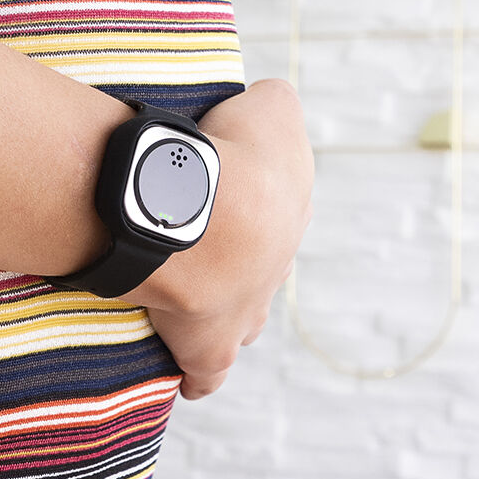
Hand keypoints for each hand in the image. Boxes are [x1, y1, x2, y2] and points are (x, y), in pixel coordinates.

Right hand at [129, 79, 313, 399]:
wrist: (204, 211)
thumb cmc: (234, 154)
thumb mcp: (271, 105)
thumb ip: (273, 101)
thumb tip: (266, 99)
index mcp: (288, 211)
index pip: (277, 213)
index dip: (252, 207)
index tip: (227, 201)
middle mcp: (274, 265)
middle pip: (263, 269)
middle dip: (244, 263)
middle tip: (209, 250)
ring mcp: (245, 310)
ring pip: (244, 321)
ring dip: (227, 314)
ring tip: (196, 303)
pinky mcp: (205, 343)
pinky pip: (205, 371)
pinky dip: (199, 376)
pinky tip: (190, 379)